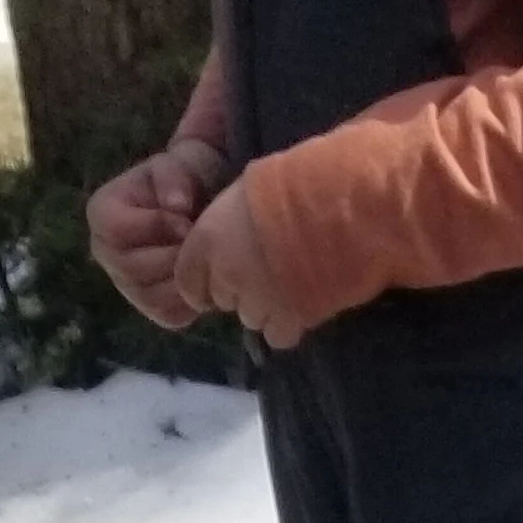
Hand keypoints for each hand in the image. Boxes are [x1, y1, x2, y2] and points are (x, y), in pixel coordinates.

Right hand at [85, 139, 229, 330]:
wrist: (197, 209)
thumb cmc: (180, 183)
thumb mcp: (175, 166)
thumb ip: (173, 177)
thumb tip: (177, 207)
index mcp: (102, 214)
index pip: (117, 230)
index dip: (156, 226)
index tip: (185, 219)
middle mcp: (105, 255)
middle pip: (132, 270)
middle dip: (173, 256)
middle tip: (198, 243)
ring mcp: (127, 286)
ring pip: (152, 298)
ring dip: (183, 279)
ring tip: (200, 258)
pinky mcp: (153, 310)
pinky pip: (171, 315)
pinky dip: (193, 300)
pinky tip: (203, 277)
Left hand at [170, 172, 307, 350]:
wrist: (334, 208)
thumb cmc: (292, 186)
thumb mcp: (246, 193)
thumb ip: (231, 225)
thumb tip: (236, 236)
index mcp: (208, 241)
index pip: (188, 282)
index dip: (203, 285)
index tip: (220, 279)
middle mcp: (227, 276)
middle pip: (224, 300)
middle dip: (240, 291)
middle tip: (265, 272)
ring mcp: (258, 301)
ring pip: (252, 319)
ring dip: (265, 309)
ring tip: (288, 288)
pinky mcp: (289, 319)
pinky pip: (278, 336)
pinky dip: (287, 326)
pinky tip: (301, 306)